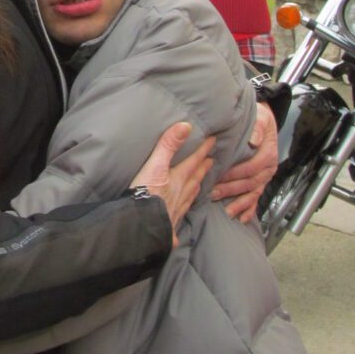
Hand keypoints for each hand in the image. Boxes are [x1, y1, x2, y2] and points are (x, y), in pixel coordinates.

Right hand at [131, 122, 214, 245]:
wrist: (141, 225)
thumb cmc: (146, 193)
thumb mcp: (155, 165)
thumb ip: (168, 145)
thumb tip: (185, 126)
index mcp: (178, 179)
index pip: (194, 161)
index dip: (203, 150)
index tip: (213, 141)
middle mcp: (181, 195)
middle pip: (195, 179)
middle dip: (203, 169)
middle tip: (211, 162)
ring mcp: (176, 212)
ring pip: (190, 198)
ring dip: (196, 189)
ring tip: (200, 184)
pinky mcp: (169, 227)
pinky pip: (178, 221)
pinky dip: (180, 219)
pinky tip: (178, 226)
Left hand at [211, 102, 278, 221]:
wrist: (265, 120)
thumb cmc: (259, 119)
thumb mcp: (261, 118)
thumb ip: (257, 128)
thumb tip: (253, 140)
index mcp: (268, 154)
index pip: (250, 167)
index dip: (235, 173)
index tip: (219, 176)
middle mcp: (268, 167)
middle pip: (250, 182)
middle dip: (232, 190)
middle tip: (213, 194)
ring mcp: (265, 176)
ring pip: (253, 193)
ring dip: (240, 203)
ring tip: (227, 211)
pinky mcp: (261, 181)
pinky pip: (257, 197)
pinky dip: (249, 209)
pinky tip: (241, 218)